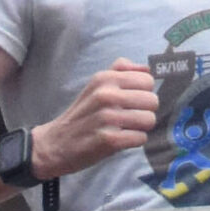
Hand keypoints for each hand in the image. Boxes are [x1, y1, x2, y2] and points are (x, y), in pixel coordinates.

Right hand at [33, 59, 158, 180]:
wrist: (56, 143)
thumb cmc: (83, 114)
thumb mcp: (96, 84)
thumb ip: (121, 71)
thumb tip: (147, 67)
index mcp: (105, 78)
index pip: (148, 80)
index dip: (144, 93)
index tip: (132, 101)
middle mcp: (106, 95)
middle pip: (152, 101)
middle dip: (145, 111)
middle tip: (130, 118)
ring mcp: (107, 117)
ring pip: (149, 120)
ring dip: (141, 128)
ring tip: (125, 129)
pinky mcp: (109, 139)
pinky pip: (141, 138)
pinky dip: (134, 141)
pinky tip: (120, 140)